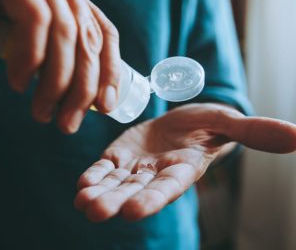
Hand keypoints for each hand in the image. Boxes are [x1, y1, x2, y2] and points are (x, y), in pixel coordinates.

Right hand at [0, 0, 120, 132]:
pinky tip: (18, 82)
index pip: (104, 32)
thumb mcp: (24, 35)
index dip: (110, 72)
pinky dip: (30, 58)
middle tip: (68, 124)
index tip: (105, 107)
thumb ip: (52, 52)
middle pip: (89, 37)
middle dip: (83, 88)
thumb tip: (80, 94)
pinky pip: (34, 18)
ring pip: (66, 32)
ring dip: (57, 82)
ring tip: (41, 112)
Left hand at [74, 103, 295, 221]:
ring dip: (99, 194)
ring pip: (116, 184)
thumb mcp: (227, 123)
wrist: (180, 121)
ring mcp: (136, 167)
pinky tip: (81, 186)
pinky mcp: (120, 156)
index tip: (134, 210)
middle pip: (136, 191)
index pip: (169, 186)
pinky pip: (105, 169)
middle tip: (96, 212)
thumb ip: (254, 132)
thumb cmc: (206, 123)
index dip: (153, 197)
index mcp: (183, 168)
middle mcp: (157, 173)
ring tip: (83, 203)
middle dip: (117, 202)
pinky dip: (93, 177)